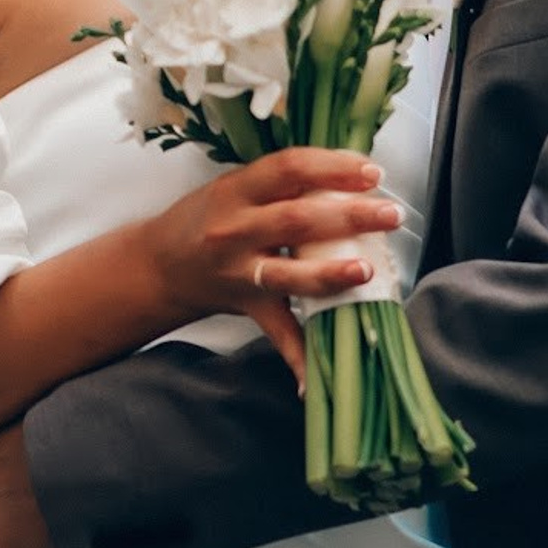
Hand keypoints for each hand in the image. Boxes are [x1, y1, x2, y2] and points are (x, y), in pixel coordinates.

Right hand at [142, 147, 404, 380]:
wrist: (157, 265)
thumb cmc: (207, 218)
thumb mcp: (235, 188)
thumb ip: (282, 182)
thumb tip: (351, 175)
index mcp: (237, 191)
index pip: (289, 170)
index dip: (332, 168)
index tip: (372, 172)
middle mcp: (235, 230)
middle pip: (297, 220)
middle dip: (348, 216)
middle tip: (390, 214)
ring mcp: (240, 271)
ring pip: (288, 273)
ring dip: (330, 273)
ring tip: (368, 269)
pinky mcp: (245, 305)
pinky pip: (276, 331)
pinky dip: (298, 355)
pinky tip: (318, 379)